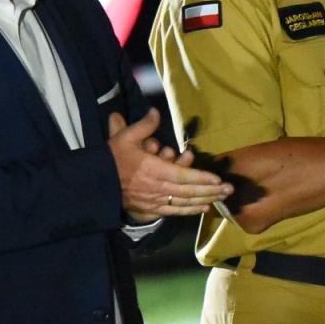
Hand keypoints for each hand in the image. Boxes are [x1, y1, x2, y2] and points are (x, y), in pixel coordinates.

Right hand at [108, 108, 232, 221]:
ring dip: (205, 200)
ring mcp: (154, 201)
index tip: (218, 179)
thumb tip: (155, 111)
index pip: (184, 176)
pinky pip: (174, 212)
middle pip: (189, 192)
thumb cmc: (111, 159)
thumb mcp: (124, 137)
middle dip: (211, 191)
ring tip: (221, 198)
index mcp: (153, 170)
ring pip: (184, 203)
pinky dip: (190, 211)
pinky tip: (203, 208)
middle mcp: (157, 187)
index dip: (202, 178)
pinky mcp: (150, 209)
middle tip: (230, 190)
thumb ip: (143, 125)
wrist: (94, 184)